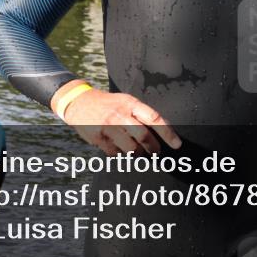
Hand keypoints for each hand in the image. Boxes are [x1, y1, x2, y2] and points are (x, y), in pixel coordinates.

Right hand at [59, 86, 181, 155]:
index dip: (167, 133)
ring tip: (138, 151)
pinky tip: (119, 148)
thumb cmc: (109, 104)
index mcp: (130, 104)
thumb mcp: (125, 101)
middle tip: (156, 152)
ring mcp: (108, 127)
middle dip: (154, 148)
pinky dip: (121, 154)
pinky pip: (116, 153)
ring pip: (131, 149)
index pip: (154, 118)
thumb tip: (163, 131)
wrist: (79, 102)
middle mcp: (119, 114)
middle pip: (143, 136)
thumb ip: (141, 114)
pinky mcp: (98, 138)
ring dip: (138, 154)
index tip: (177, 144)